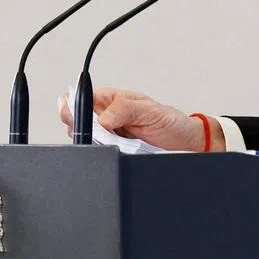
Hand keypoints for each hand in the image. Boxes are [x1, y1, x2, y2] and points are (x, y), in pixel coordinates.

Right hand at [57, 86, 224, 150]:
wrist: (187, 146)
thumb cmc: (171, 123)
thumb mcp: (150, 110)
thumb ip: (125, 109)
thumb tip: (103, 118)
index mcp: (110, 101)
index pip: (80, 99)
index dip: (71, 105)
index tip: (73, 114)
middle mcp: (106, 119)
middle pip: (77, 123)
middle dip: (80, 130)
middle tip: (99, 134)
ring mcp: (110, 139)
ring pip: (86, 143)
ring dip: (94, 146)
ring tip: (115, 145)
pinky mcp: (115, 156)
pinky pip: (100, 158)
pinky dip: (103, 159)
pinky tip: (116, 156)